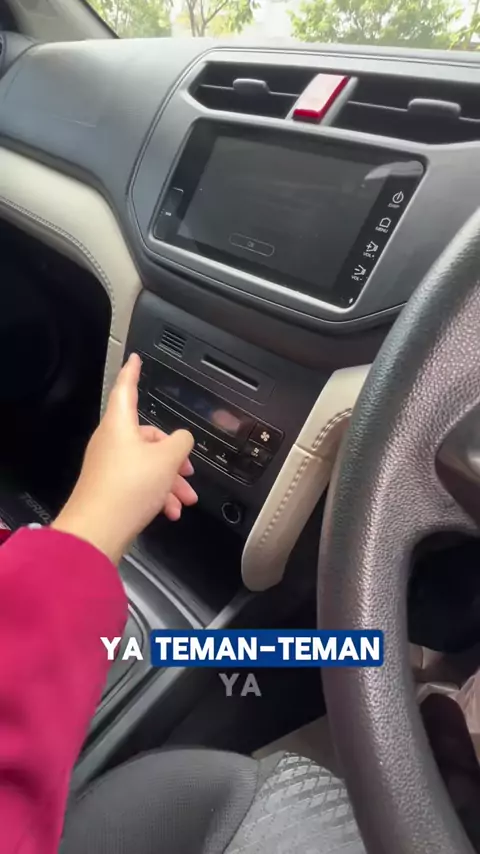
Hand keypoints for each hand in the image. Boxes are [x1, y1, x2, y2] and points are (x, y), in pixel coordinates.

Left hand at [52, 353, 196, 562]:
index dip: (133, 371)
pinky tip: (170, 511)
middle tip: (188, 471)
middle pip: (148, 437)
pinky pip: (139, 484)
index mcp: (120, 424)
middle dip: (173, 456)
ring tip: (184, 500)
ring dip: (169, 482)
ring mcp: (108, 466)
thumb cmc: (126, 490)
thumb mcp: (167, 460)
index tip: (134, 360)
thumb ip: (181, 442)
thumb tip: (183, 439)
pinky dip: (157, 495)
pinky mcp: (109, 489)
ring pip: (147, 465)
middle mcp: (111, 442)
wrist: (98, 531)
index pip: (126, 388)